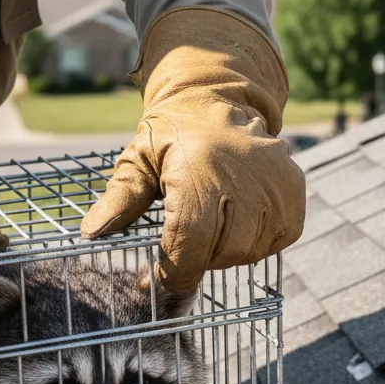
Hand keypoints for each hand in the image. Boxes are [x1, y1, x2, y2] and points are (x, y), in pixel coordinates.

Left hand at [81, 7, 304, 292]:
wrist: (219, 98)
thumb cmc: (172, 134)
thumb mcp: (138, 159)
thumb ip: (119, 199)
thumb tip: (91, 233)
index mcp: (198, 174)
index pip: (188, 248)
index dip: (171, 275)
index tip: (153, 284)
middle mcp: (242, 180)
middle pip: (218, 255)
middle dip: (196, 256)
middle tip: (185, 233)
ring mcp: (274, 187)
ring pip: (247, 253)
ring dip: (225, 248)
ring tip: (212, 216)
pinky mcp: (293, 193)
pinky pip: (274, 242)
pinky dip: (254, 240)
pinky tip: (238, 215)